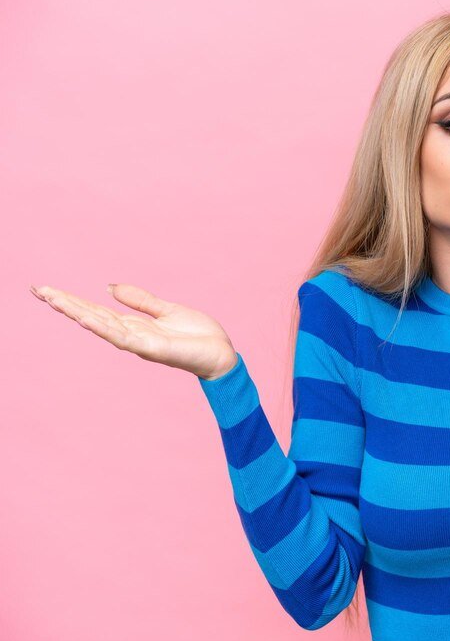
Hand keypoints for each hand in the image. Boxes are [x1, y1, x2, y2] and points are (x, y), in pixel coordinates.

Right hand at [29, 283, 237, 379]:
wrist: (221, 353)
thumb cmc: (198, 335)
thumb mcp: (166, 310)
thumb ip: (139, 300)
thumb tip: (108, 287)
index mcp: (134, 325)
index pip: (96, 310)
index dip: (72, 300)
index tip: (47, 289)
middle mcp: (131, 335)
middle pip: (91, 317)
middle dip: (65, 304)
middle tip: (37, 290)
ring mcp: (139, 343)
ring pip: (101, 326)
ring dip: (77, 312)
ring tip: (53, 299)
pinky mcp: (152, 349)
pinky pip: (123, 337)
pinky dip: (104, 328)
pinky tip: (86, 317)